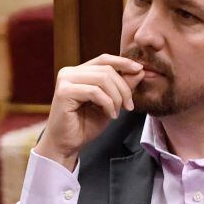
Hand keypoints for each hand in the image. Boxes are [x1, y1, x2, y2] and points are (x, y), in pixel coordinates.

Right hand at [34, 54, 143, 170]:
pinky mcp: (64, 92)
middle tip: (129, 106)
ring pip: (103, 79)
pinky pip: (95, 92)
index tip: (140, 69)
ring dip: (117, 98)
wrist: (68, 144)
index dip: (124, 62)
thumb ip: (122, 86)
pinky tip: (110, 115)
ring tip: (118, 112)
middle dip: (124, 88)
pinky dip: (108, 104)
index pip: (104, 59)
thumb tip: (139, 70)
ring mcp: (65, 81)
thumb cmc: (86, 124)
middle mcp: (70, 72)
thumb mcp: (111, 103)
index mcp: (79, 72)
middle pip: (107, 70)